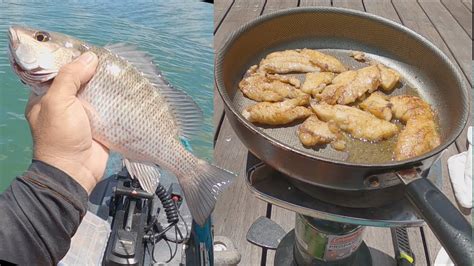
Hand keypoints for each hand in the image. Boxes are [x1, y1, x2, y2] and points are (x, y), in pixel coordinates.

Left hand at [25, 52, 108, 193]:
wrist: (76, 171)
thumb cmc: (61, 136)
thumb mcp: (58, 101)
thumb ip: (70, 77)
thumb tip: (90, 57)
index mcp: (46, 98)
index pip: (58, 72)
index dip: (73, 61)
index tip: (90, 51)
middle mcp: (63, 105)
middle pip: (79, 82)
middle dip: (93, 72)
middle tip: (110, 60)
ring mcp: (82, 116)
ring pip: (96, 94)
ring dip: (107, 86)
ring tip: (122, 71)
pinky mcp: (99, 126)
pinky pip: (108, 109)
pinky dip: (116, 101)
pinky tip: (127, 90)